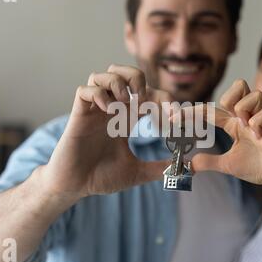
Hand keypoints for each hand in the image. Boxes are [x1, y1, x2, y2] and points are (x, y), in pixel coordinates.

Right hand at [38, 64, 170, 200]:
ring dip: (118, 83)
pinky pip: (84, 90)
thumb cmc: (101, 177)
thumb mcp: (137, 172)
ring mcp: (94, 111)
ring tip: (125, 102)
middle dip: (137, 78)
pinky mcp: (78, 116)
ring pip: (102, 75)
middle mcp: (111, 110)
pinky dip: (97, 94)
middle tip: (144, 99)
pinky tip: (108, 110)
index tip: (174, 117)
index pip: (147, 95)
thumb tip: (186, 169)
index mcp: (126, 119)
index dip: (163, 99)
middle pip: (123, 73)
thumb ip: (159, 168)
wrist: (75, 187)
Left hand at [172, 79, 261, 236]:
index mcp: (234, 123)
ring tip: (246, 128)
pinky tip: (259, 138)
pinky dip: (259, 123)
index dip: (190, 112)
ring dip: (244, 109)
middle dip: (228, 97)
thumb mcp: (227, 165)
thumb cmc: (259, 166)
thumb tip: (189, 165)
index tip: (172, 118)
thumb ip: (208, 162)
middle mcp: (247, 117)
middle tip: (227, 117)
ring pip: (253, 94)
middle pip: (239, 85)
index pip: (210, 110)